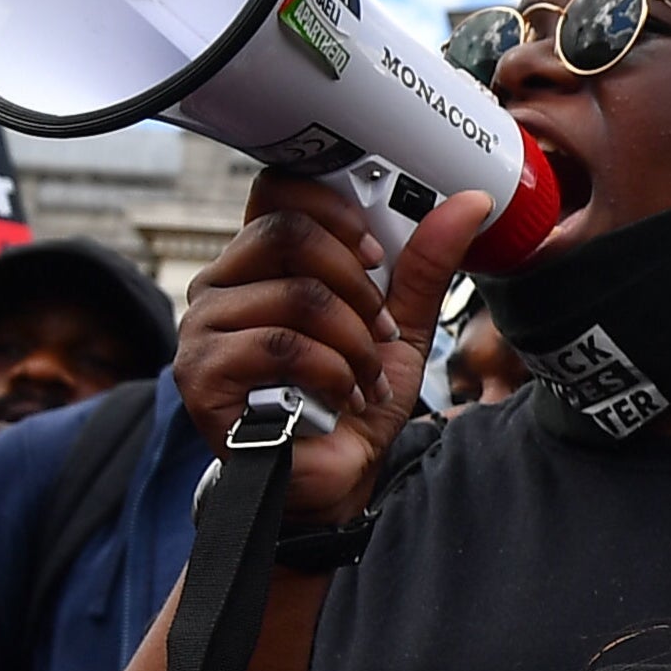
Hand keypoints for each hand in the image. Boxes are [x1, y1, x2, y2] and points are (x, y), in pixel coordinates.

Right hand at [177, 174, 491, 522]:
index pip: (276, 192)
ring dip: (353, 343)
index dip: (331, 207)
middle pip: (287, 234)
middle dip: (356, 283)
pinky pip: (281, 346)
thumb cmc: (352, 399)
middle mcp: (222, 285)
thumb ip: (423, 264)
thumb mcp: (400, 325)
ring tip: (363, 376)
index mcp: (262, 263)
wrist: (333, 479)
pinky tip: (341, 398)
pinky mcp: (202, 373)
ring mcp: (204, 328)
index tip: (375, 250)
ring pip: (295, 296)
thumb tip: (468, 203)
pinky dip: (332, 373)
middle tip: (379, 326)